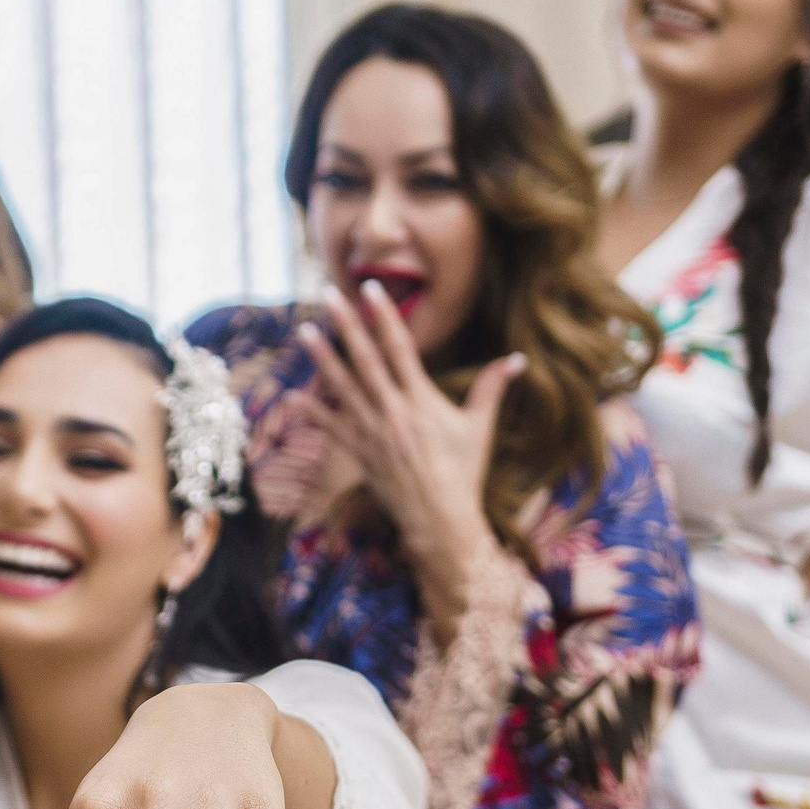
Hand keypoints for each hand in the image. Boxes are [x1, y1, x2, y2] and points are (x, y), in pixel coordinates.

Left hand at [297, 282, 522, 595]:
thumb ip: (493, 388)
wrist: (440, 520)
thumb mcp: (480, 427)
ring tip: (303, 330)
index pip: (400, 347)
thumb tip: (519, 358)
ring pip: (342, 386)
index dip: (384, 315)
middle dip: (346, 324)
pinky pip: (331, 427)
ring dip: (322, 357)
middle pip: (364, 358)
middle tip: (327, 294)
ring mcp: (371, 432)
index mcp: (421, 399)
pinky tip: (290, 396)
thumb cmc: (464, 472)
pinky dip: (311, 411)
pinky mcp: (359, 453)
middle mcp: (392, 410)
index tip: (372, 288)